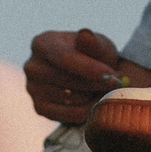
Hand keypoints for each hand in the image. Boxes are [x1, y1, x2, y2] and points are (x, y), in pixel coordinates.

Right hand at [23, 28, 150, 123]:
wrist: (87, 76)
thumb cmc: (93, 56)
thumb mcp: (98, 45)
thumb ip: (93, 42)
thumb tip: (85, 35)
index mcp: (42, 43)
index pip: (65, 58)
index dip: (91, 69)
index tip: (114, 77)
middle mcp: (32, 66)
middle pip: (70, 81)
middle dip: (98, 84)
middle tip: (118, 83)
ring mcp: (32, 88)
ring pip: (73, 99)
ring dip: (94, 97)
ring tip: (103, 89)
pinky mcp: (39, 108)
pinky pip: (70, 115)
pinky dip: (88, 111)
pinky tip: (94, 101)